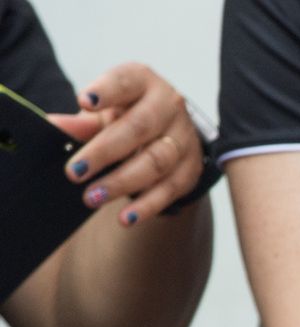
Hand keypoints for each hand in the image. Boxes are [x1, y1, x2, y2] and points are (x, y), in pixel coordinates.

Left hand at [45, 62, 204, 226]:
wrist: (168, 134)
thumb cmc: (128, 117)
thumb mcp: (105, 113)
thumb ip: (82, 122)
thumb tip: (53, 125)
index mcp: (143, 82)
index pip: (125, 82)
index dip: (106, 91)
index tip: (84, 102)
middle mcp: (169, 105)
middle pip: (139, 128)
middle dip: (104, 152)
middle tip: (74, 172)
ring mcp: (184, 137)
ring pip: (156, 161)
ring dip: (122, 182)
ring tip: (92, 197)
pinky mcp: (192, 167)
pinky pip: (171, 189)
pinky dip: (147, 205)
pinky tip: (126, 217)